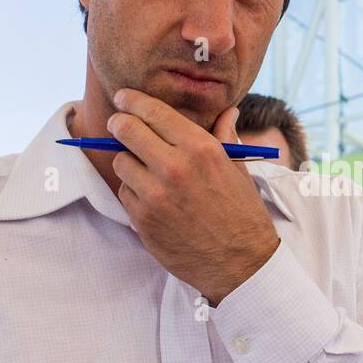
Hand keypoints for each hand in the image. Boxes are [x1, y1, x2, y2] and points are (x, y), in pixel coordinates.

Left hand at [107, 88, 279, 303]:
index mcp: (200, 148)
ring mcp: (155, 194)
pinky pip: (125, 192)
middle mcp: (174, 167)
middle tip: (120, 125)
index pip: (153, 112)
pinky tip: (154, 199)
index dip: (133, 101)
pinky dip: (134, 191)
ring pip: (120, 162)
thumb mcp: (238, 171)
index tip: (125, 97)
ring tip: (148, 172)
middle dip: (120, 124)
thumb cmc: (243, 215)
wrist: (241, 264)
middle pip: (125, 130)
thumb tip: (228, 112)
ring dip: (129, 163)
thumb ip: (224, 137)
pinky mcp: (143, 219)